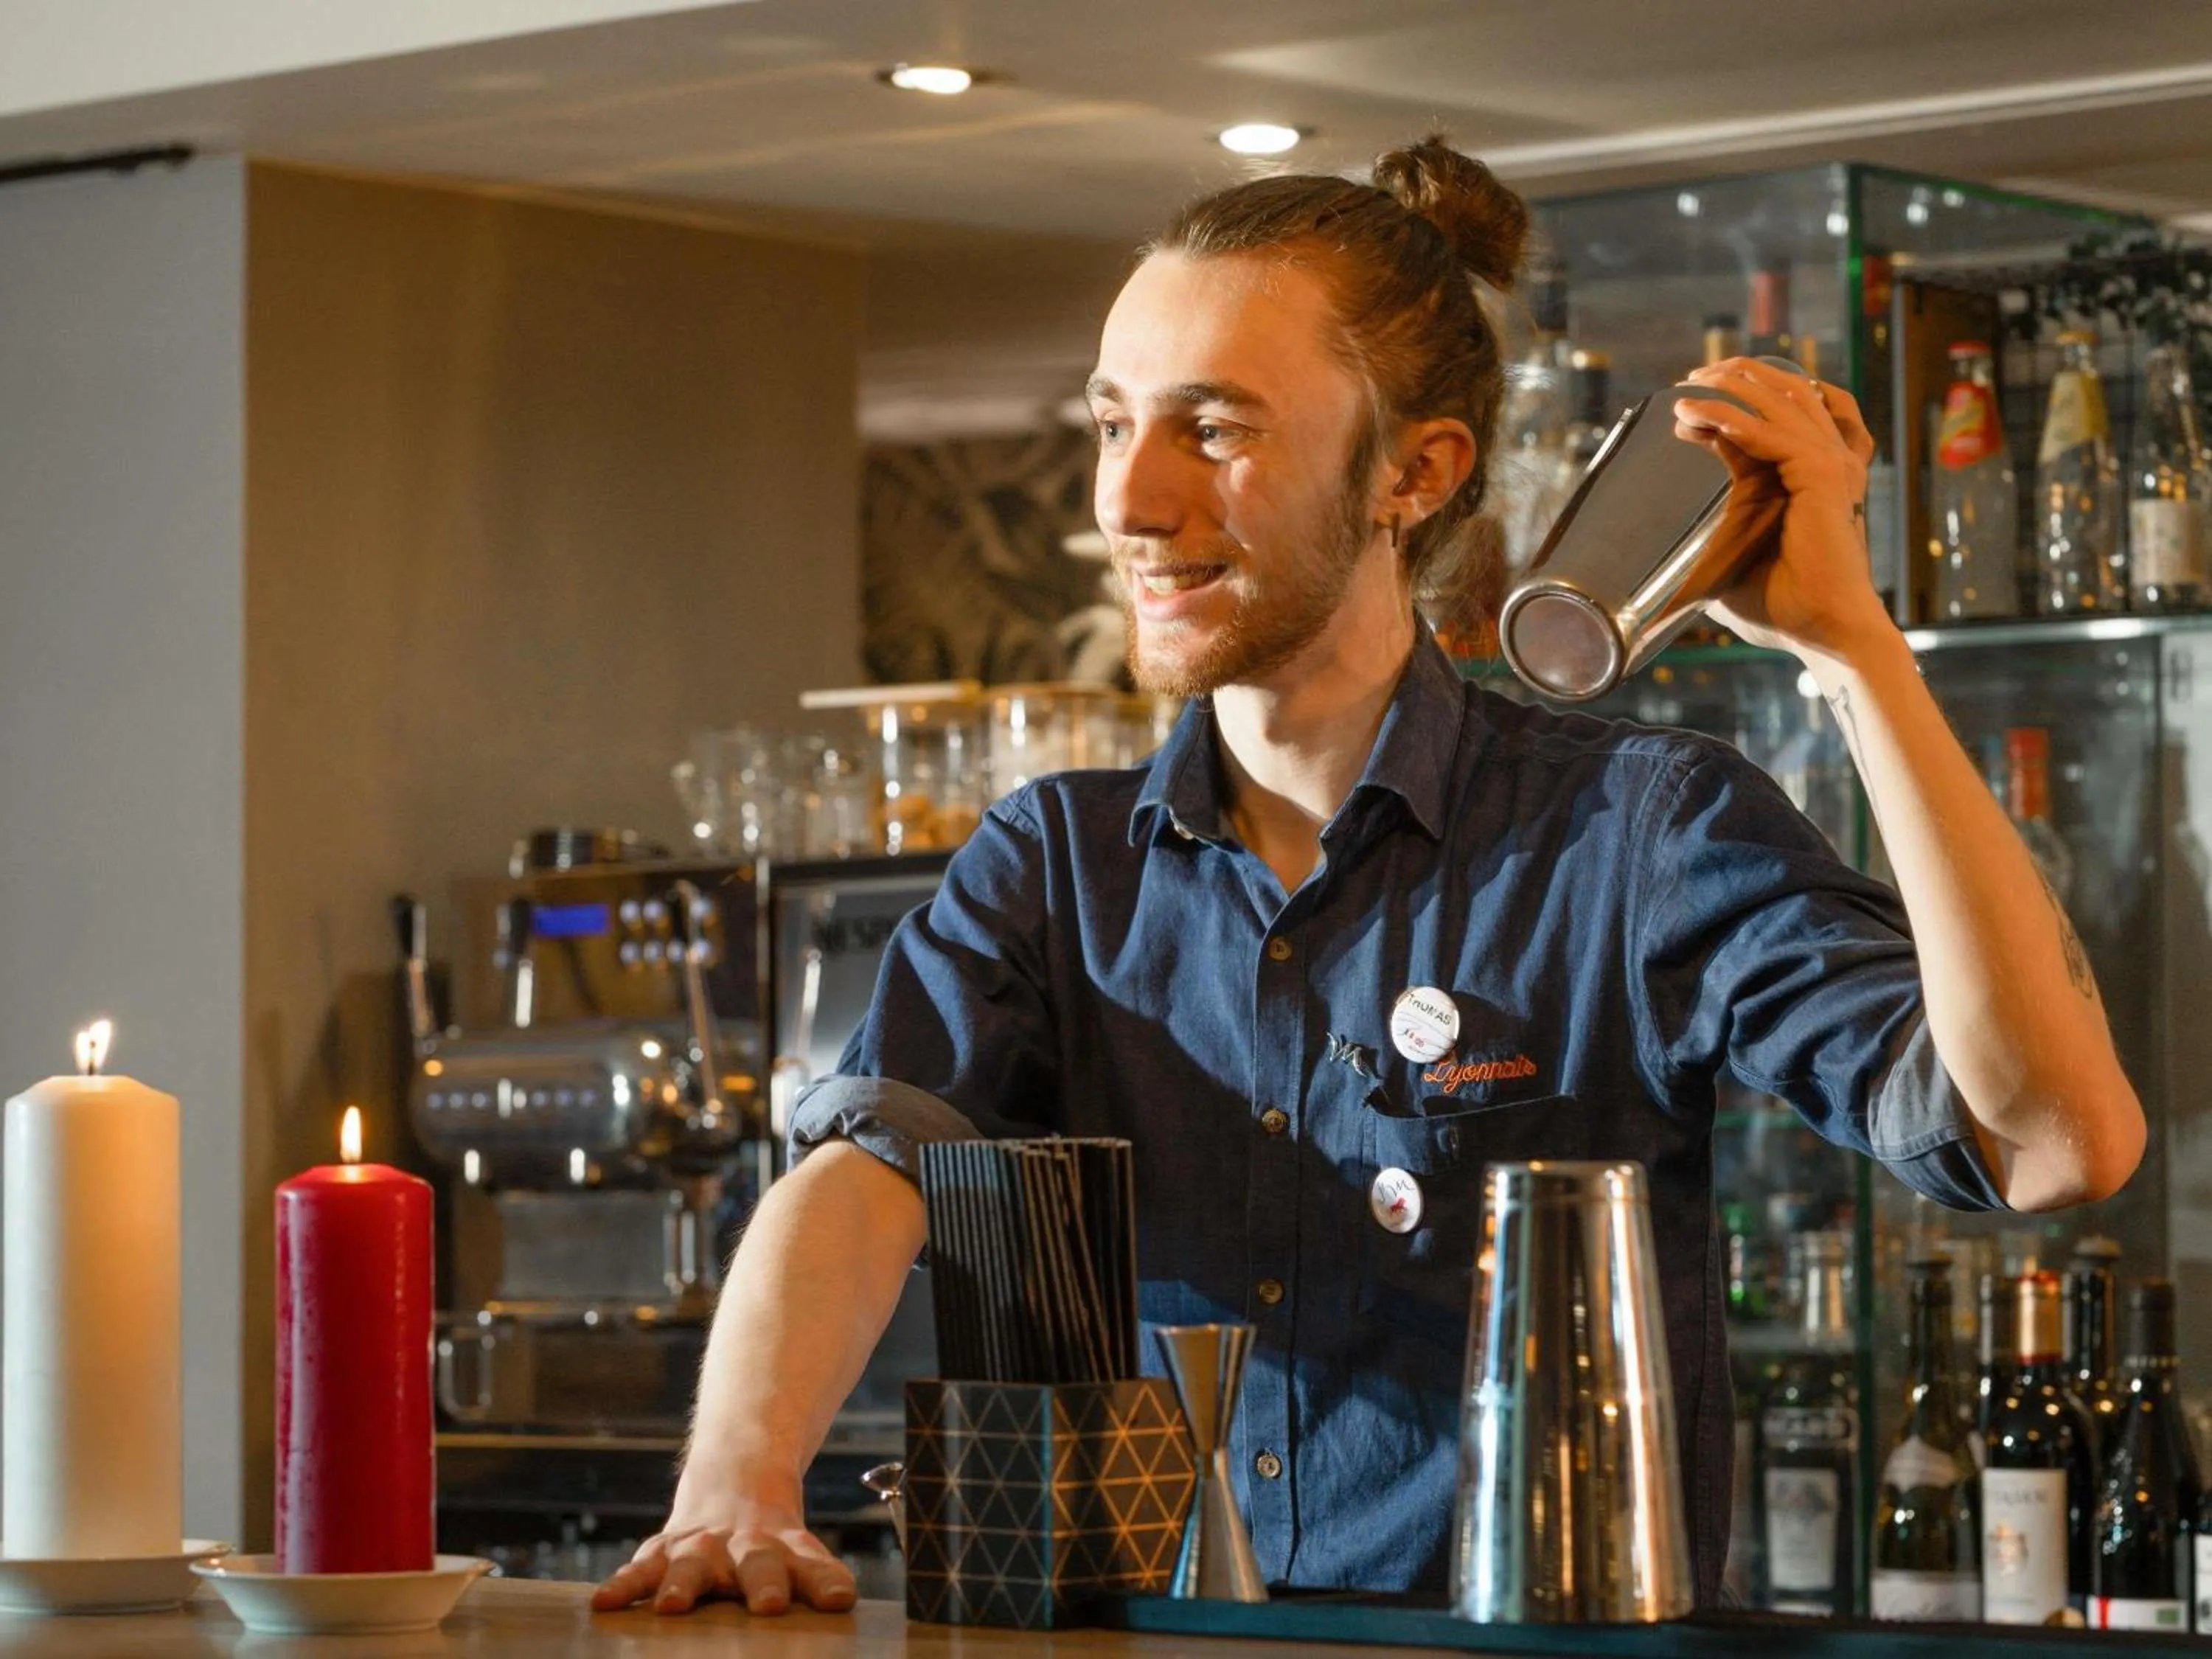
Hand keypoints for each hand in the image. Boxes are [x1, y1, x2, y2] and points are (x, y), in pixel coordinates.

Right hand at [589, 1482, 855, 1617]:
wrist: (734, 1473)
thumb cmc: (771, 1537)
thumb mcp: (800, 1550)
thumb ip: (818, 1578)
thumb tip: (843, 1602)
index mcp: (786, 1549)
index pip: (813, 1566)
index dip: (824, 1582)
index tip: (839, 1598)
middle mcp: (744, 1547)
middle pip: (757, 1564)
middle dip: (763, 1583)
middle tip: (769, 1604)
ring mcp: (700, 1548)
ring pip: (692, 1566)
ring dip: (683, 1584)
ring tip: (672, 1605)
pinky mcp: (663, 1551)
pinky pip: (640, 1569)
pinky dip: (623, 1585)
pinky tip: (605, 1603)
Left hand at [1671, 358, 1891, 661]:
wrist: (1823, 631)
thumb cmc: (1783, 609)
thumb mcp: (1731, 565)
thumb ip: (1706, 552)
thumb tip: (1654, 578)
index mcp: (1814, 479)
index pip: (1776, 422)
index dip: (1734, 405)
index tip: (1686, 409)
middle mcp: (1828, 464)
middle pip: (1788, 395)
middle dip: (1739, 377)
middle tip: (1690, 378)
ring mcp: (1830, 465)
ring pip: (1780, 402)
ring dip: (1729, 387)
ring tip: (1687, 386)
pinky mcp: (1821, 474)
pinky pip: (1768, 433)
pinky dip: (1727, 418)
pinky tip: (1692, 413)